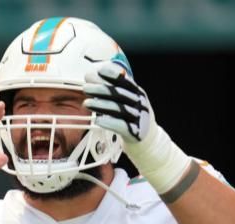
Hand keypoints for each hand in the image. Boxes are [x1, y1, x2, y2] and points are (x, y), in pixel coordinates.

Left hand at [83, 63, 191, 194]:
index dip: (113, 75)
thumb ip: (111, 88)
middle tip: (86, 87)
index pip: (125, 81)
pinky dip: (109, 123)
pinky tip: (98, 120)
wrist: (148, 141)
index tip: (99, 71)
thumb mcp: (128, 100)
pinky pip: (121, 126)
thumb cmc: (132, 117)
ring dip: (101, 105)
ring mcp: (139, 118)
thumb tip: (89, 74)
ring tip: (87, 103)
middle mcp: (140, 104)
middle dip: (101, 89)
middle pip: (120, 94)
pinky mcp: (136, 132)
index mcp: (138, 93)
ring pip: (119, 109)